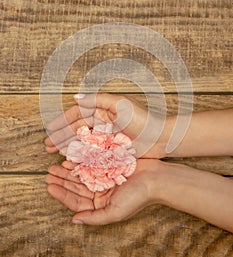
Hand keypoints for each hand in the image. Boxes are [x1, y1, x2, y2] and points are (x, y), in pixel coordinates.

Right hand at [44, 93, 166, 157]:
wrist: (161, 137)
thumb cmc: (142, 118)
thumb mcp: (120, 104)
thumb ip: (97, 100)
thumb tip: (76, 97)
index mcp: (103, 109)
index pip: (78, 114)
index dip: (63, 121)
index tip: (50, 128)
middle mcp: (102, 121)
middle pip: (77, 128)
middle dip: (62, 135)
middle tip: (47, 144)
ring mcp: (106, 135)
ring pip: (82, 141)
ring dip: (68, 145)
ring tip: (54, 151)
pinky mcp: (111, 148)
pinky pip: (91, 151)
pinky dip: (80, 154)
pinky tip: (71, 159)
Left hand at [45, 158, 162, 224]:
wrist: (156, 177)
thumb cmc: (138, 197)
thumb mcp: (115, 212)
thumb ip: (95, 218)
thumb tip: (75, 221)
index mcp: (102, 205)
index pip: (77, 201)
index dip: (62, 194)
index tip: (49, 186)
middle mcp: (102, 193)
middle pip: (77, 187)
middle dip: (62, 181)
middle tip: (48, 174)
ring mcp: (105, 178)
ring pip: (82, 175)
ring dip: (68, 171)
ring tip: (55, 166)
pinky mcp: (109, 165)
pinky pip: (91, 163)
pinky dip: (81, 162)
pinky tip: (71, 159)